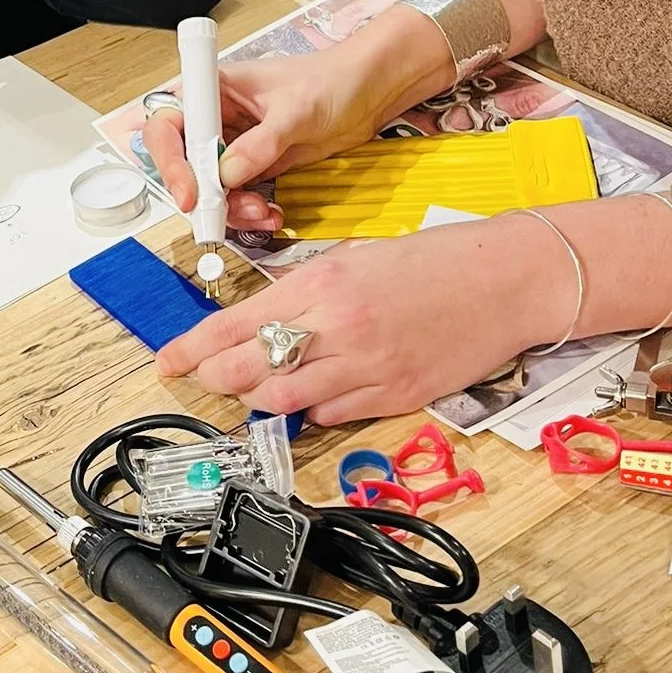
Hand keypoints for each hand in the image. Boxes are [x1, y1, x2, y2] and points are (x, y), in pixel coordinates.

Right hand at [141, 14, 448, 232]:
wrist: (371, 91)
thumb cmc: (333, 79)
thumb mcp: (297, 109)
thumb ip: (262, 142)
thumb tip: (228, 173)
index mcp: (214, 89)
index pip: (169, 123)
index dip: (169, 158)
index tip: (190, 190)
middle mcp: (218, 118)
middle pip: (185, 163)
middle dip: (203, 193)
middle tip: (223, 212)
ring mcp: (237, 144)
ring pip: (211, 187)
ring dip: (231, 208)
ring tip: (262, 211)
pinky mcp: (258, 165)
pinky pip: (240, 196)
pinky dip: (251, 211)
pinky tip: (273, 212)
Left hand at [155, 217, 560, 424]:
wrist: (505, 280)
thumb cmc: (432, 262)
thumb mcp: (354, 258)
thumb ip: (305, 291)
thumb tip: (262, 321)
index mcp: (322, 283)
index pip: (235, 324)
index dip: (192, 348)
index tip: (166, 361)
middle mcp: (338, 328)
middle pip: (249, 368)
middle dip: (215, 377)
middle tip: (199, 378)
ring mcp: (367, 368)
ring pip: (285, 401)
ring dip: (258, 398)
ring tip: (248, 390)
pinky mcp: (395, 397)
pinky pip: (332, 414)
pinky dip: (311, 409)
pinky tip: (311, 395)